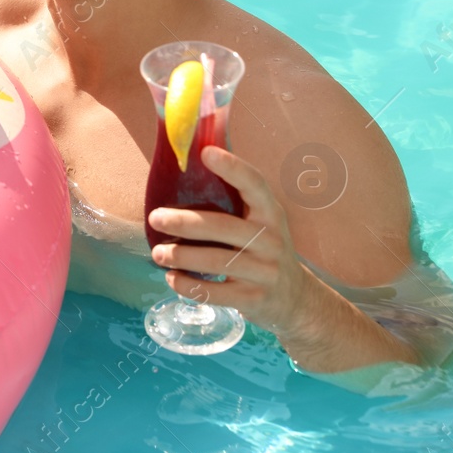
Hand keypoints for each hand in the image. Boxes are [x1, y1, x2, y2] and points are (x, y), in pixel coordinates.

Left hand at [146, 144, 314, 335]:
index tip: (205, 153)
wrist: (296, 300)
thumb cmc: (265, 250)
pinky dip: (189, 286)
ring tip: (157, 253)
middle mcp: (271, 240)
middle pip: (224, 227)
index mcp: (271, 214)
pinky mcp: (254, 299)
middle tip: (155, 218)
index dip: (232, 167)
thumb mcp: (261, 223)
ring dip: (182, 256)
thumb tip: (189, 165)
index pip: (255, 185)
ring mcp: (264, 272)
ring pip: (217, 261)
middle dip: (185, 222)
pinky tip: (172, 278)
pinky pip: (216, 293)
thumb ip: (236, 202)